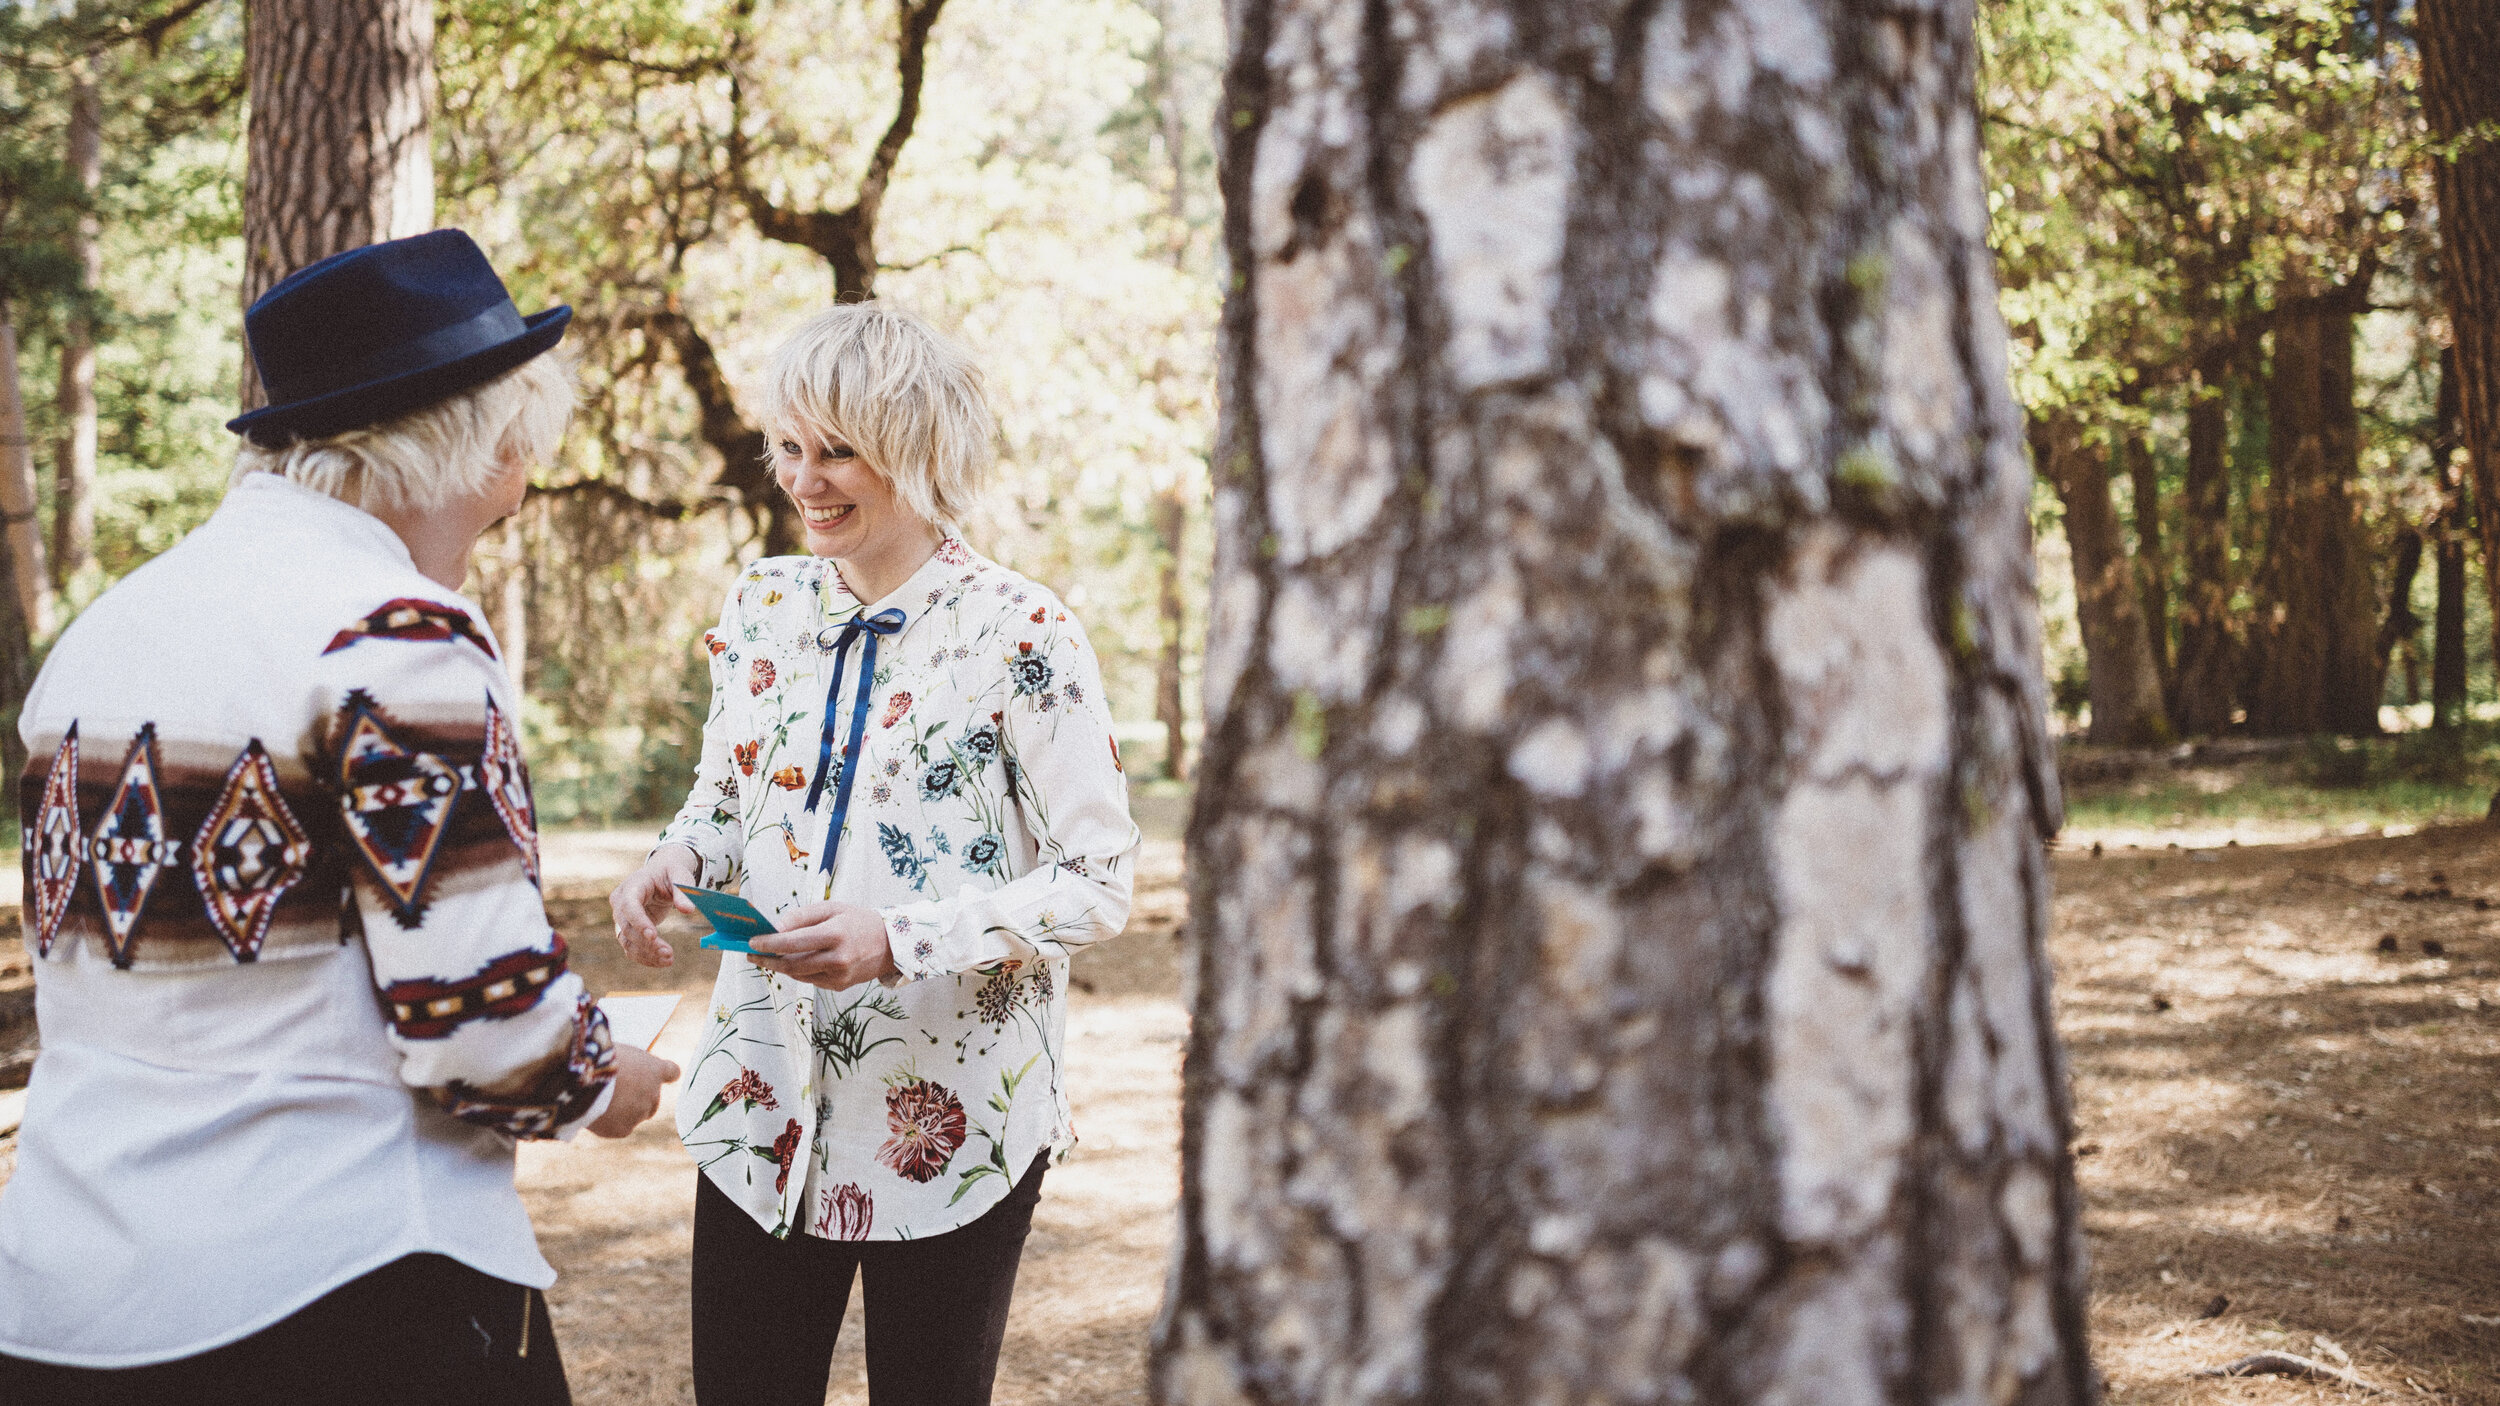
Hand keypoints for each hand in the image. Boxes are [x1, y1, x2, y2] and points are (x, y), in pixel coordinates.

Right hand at [586, 1045, 679, 1138]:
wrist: (584, 1080)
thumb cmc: (599, 1059)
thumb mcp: (618, 1053)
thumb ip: (629, 1065)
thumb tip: (625, 1074)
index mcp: (655, 1069)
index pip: (672, 1072)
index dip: (663, 1075)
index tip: (655, 1076)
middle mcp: (653, 1094)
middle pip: (654, 1101)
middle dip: (640, 1099)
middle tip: (619, 1095)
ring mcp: (640, 1113)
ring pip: (635, 1115)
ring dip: (623, 1111)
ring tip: (599, 1101)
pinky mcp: (624, 1129)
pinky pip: (619, 1128)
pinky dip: (608, 1123)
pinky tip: (595, 1113)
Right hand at [610, 844, 699, 966]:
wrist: (660, 876)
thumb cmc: (670, 873)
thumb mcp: (679, 875)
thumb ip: (683, 891)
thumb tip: (688, 910)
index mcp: (631, 886)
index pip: (629, 906)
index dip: (639, 922)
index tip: (653, 936)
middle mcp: (620, 902)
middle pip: (626, 927)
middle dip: (646, 943)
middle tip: (669, 953)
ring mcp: (622, 918)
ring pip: (627, 941)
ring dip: (646, 954)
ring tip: (669, 960)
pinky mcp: (628, 930)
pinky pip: (631, 948)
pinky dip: (646, 957)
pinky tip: (662, 962)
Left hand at [747, 900, 896, 991]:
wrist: (892, 944)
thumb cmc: (858, 921)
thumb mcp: (833, 908)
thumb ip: (802, 916)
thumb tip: (776, 928)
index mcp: (835, 934)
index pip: (794, 942)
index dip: (769, 943)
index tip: (752, 941)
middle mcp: (838, 958)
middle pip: (792, 964)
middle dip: (768, 959)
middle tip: (752, 954)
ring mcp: (839, 976)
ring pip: (798, 975)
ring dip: (780, 966)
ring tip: (767, 957)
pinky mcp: (840, 986)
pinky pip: (811, 980)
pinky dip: (798, 971)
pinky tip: (793, 961)